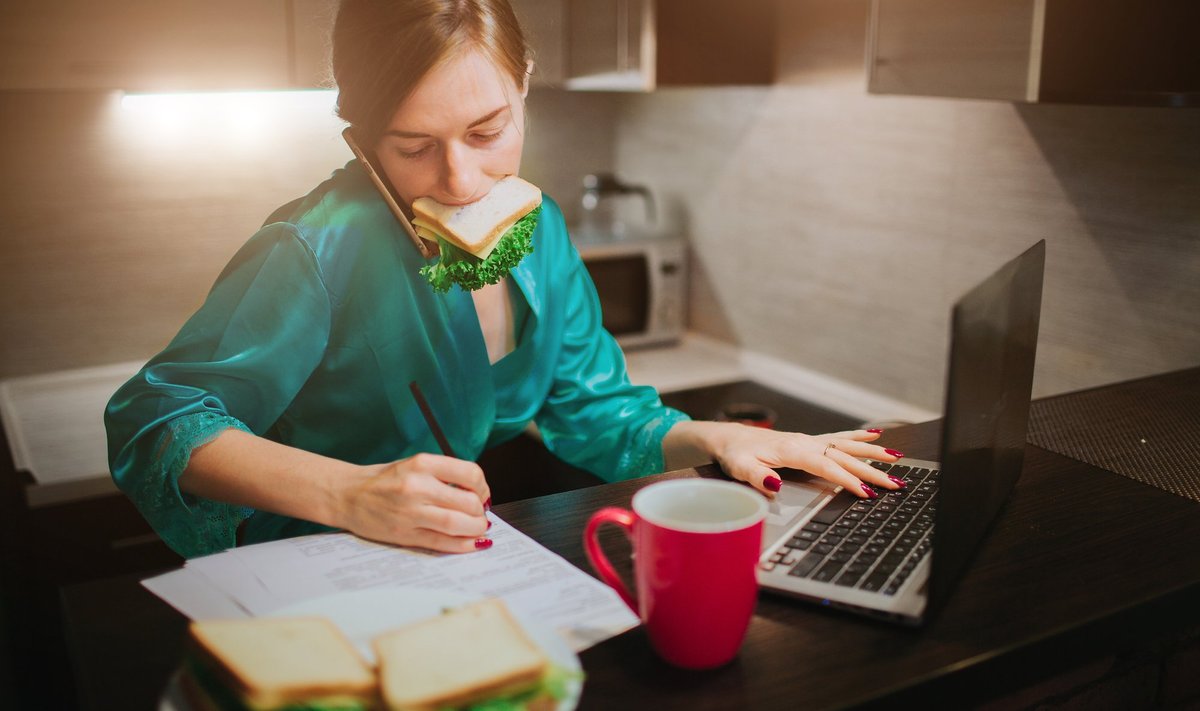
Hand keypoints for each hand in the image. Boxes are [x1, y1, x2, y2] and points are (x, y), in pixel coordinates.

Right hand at [335, 453, 491, 552]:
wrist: (347, 495)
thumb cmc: (383, 480)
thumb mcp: (414, 465)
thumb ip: (443, 475)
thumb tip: (478, 494)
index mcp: (422, 463)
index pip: (469, 474)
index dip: (483, 487)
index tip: (482, 494)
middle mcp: (417, 486)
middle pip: (468, 502)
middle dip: (481, 511)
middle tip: (481, 514)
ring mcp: (410, 512)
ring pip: (457, 523)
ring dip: (476, 529)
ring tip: (478, 528)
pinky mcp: (404, 534)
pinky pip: (441, 542)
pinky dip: (462, 545)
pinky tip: (472, 543)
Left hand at [703, 424, 905, 498]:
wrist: (729, 438)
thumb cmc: (735, 454)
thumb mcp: (739, 467)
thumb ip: (758, 476)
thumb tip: (775, 484)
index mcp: (792, 449)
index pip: (826, 466)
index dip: (847, 480)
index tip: (866, 493)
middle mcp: (804, 442)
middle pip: (843, 457)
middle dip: (870, 470)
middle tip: (895, 483)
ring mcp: (808, 440)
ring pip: (846, 446)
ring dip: (871, 452)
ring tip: (897, 458)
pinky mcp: (808, 441)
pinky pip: (838, 438)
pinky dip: (858, 437)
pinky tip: (876, 435)